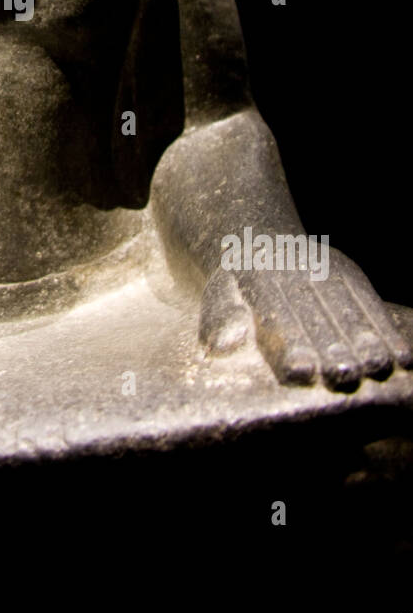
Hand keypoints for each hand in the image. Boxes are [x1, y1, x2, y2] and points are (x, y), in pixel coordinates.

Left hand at [199, 247, 412, 390]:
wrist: (258, 236)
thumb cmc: (237, 284)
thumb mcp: (219, 294)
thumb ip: (219, 321)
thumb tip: (220, 345)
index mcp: (260, 283)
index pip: (278, 318)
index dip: (290, 346)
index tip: (301, 371)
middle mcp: (296, 275)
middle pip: (318, 317)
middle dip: (333, 347)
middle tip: (345, 376)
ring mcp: (325, 272)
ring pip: (348, 309)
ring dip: (366, 340)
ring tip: (379, 369)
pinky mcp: (349, 274)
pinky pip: (370, 303)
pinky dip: (387, 330)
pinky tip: (403, 358)